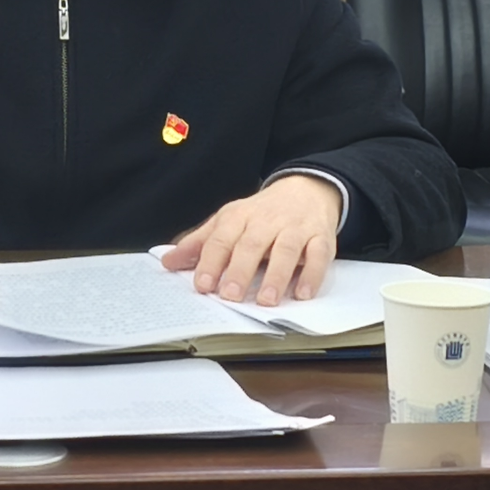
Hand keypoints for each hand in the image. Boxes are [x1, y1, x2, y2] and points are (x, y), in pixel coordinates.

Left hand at [160, 174, 340, 305]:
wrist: (306, 190)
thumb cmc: (261, 213)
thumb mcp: (227, 221)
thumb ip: (199, 243)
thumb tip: (168, 262)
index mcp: (239, 217)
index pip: (222, 238)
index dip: (211, 261)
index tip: (203, 284)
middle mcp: (267, 221)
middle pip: (252, 244)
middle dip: (240, 270)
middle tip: (231, 295)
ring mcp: (295, 228)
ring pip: (287, 249)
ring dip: (276, 275)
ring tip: (266, 300)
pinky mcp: (321, 237)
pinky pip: (319, 255)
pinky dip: (312, 274)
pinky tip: (302, 293)